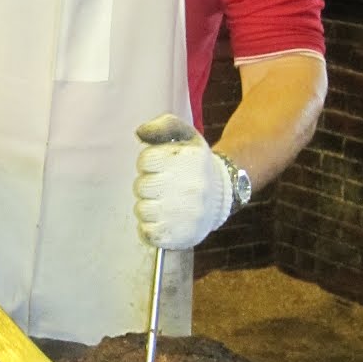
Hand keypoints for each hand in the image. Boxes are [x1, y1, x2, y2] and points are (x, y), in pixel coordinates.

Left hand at [133, 114, 231, 248]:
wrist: (223, 195)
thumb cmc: (195, 164)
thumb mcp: (186, 136)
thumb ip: (164, 125)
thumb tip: (139, 132)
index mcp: (189, 160)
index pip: (146, 160)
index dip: (150, 163)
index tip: (162, 166)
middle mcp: (189, 187)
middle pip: (142, 186)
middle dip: (148, 184)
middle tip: (163, 186)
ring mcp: (186, 214)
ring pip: (142, 210)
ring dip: (148, 206)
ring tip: (164, 203)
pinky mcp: (181, 236)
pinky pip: (148, 233)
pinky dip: (149, 227)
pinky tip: (163, 219)